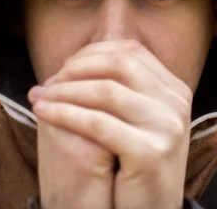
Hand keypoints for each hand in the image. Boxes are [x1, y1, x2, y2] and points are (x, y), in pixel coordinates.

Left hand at [29, 40, 192, 208]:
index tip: (63, 68)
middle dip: (76, 69)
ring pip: (106, 91)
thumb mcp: (139, 120)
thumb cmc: (136, 166)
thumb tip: (79, 57)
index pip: (130, 51)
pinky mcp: (150, 152)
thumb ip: (122, 88)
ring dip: (64, 91)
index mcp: (175, 89)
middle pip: (119, 64)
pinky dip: (65, 114)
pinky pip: (98, 124)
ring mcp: (167, 127)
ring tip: (40, 98)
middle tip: (48, 83)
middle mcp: (177, 103)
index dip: (91, 54)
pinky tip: (44, 114)